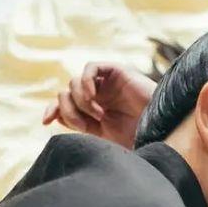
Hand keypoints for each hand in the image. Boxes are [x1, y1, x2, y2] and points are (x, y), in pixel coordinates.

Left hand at [42, 62, 156, 147]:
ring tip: (99, 115)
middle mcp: (98, 96)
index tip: (46, 122)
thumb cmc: (138, 138)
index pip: (64, 105)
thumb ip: (80, 126)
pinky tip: (93, 97)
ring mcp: (106, 84)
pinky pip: (90, 68)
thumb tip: (54, 117)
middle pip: (66, 94)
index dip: (53, 110)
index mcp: (94, 112)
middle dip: (70, 110)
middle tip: (86, 124)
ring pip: (75, 82)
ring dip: (81, 101)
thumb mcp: (103, 137)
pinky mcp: (116, 72)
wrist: (161, 130)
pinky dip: (86, 81)